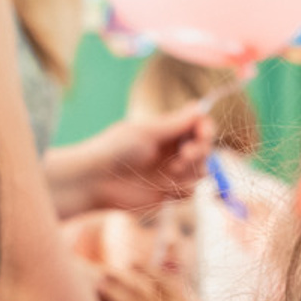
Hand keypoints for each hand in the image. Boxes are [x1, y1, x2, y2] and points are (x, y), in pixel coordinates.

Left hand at [68, 111, 212, 216]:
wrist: (95, 180)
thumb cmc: (115, 149)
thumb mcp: (146, 132)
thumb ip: (175, 123)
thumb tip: (199, 106)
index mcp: (167, 131)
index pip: (199, 127)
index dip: (206, 129)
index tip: (202, 134)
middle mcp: (172, 150)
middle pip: (205, 150)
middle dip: (200, 151)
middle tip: (184, 154)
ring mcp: (170, 172)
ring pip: (201, 172)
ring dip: (192, 170)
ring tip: (172, 170)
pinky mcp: (167, 193)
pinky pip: (189, 192)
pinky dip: (184, 189)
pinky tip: (167, 187)